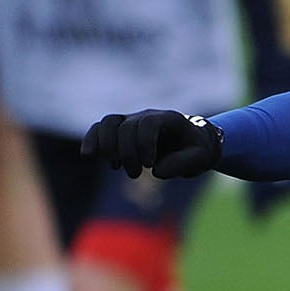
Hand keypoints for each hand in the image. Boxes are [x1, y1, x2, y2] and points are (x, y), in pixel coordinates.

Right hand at [81, 109, 222, 178]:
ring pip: (108, 123)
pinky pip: (100, 128)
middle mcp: (147, 116)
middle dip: (127, 153)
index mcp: (168, 118)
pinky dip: (92, 139)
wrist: (192, 143)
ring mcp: (131, 121)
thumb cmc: (197, 150)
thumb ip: (183, 163)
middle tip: (135, 174)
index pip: (148, 123)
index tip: (149, 165)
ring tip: (115, 167)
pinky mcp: (120, 131)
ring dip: (107, 146)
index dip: (144, 143)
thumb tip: (156, 171)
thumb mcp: (201, 157)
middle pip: (126, 127)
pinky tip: (89, 154)